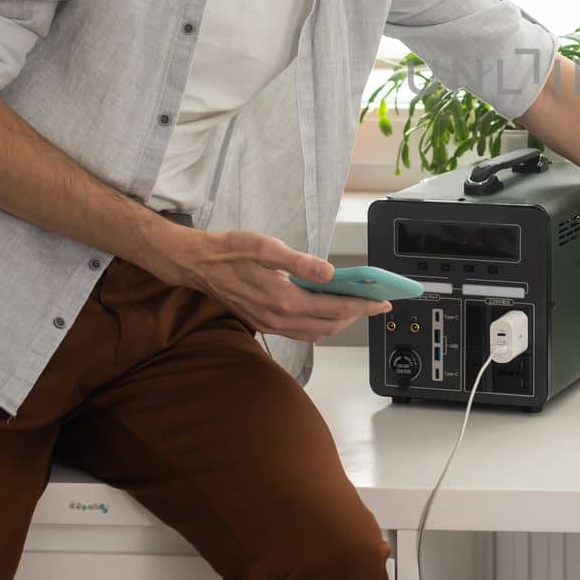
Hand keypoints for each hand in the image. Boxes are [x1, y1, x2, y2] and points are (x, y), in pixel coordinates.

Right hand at [179, 229, 392, 341]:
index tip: (382, 302)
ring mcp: (270, 324)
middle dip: (356, 315)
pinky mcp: (264, 324)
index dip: (363, 306)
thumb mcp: (268, 247)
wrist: (198, 264)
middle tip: (376, 304)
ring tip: (356, 306)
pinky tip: (327, 309)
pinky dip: (320, 324)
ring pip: (316, 332)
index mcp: (283, 299)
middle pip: (329, 325)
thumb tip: (331, 273)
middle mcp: (278, 318)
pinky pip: (301, 332)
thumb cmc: (231, 251)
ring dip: (339, 321)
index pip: (335, 308)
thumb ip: (302, 262)